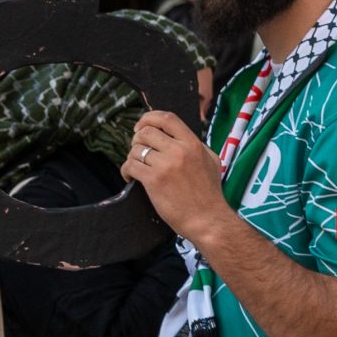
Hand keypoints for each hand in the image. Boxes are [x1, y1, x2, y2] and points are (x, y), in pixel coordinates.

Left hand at [122, 111, 226, 246]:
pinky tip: (131, 177)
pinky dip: (126, 170)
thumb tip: (176, 135)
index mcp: (193, 144)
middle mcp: (179, 150)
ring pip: (135, 149)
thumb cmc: (209, 192)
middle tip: (139, 151)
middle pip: (145, 132)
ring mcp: (165, 165)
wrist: (207, 218)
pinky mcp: (153, 180)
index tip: (141, 126)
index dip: (149, 118)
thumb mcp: (210, 161)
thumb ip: (195, 145)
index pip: (166, 118)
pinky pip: (130, 165)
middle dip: (136, 140)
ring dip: (132, 157)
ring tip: (137, 166)